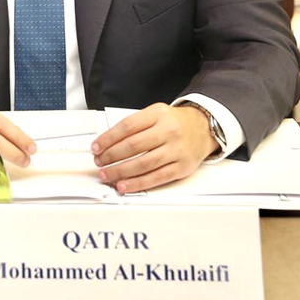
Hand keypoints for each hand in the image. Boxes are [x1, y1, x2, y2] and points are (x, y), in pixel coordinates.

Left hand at [91, 102, 217, 192]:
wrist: (203, 127)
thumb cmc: (173, 122)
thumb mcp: (154, 114)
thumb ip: (134, 126)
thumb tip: (108, 144)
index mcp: (157, 114)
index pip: (126, 126)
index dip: (107, 138)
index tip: (96, 147)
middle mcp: (168, 131)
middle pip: (133, 146)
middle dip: (111, 156)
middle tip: (99, 162)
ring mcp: (176, 150)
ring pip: (143, 164)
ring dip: (120, 172)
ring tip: (106, 175)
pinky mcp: (182, 167)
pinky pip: (157, 177)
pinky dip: (138, 183)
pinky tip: (124, 185)